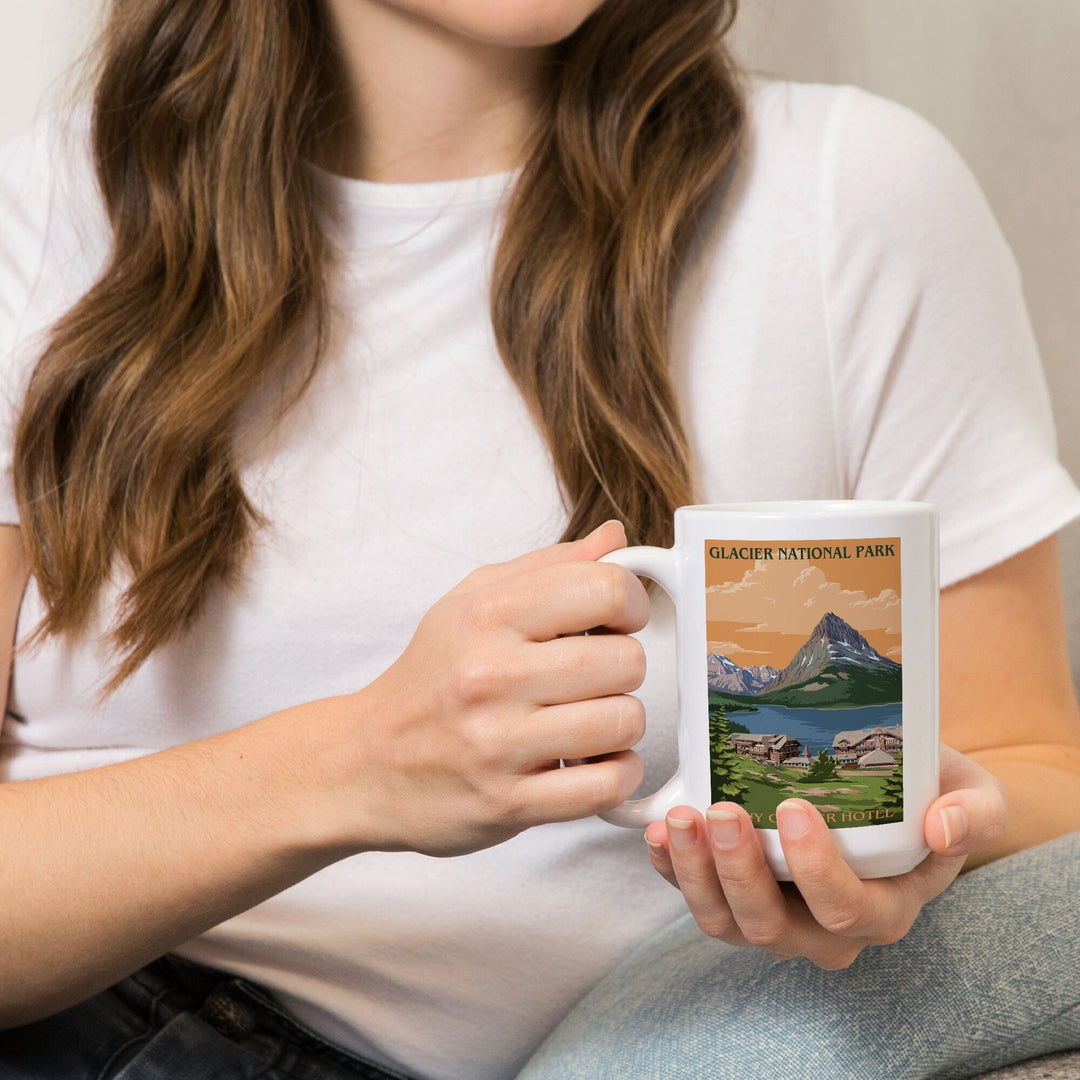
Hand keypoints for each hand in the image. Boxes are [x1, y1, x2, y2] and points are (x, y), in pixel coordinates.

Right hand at [321, 520, 648, 857]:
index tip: (617, 621)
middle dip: (624, 668)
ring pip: (623, 722)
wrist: (364, 763)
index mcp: (487, 614)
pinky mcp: (507, 802)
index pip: (605, 589)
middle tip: (596, 677)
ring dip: (620, 724)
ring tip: (589, 721)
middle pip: (625, 660)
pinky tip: (594, 762)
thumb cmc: (430, 677)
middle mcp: (490, 674)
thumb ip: (549, 566)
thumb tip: (615, 538)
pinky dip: (617, 774)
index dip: (630, 604)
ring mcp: (497, 743)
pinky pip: (606, 785)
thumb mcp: (472, 601)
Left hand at [644, 743, 1006, 967]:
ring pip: (725, 923)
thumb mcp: (974, 794)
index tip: (793, 809)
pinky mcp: (734, 894)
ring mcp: (775, 916)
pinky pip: (695, 897)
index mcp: (883, 909)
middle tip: (721, 811)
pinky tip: (658, 832)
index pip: (847, 909)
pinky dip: (670, 870)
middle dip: (740, 872)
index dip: (816, 869)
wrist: (892, 792)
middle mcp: (824, 929)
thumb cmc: (930, 793)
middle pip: (772, 926)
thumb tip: (943, 827)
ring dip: (695, 873)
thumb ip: (975, 813)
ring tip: (680, 819)